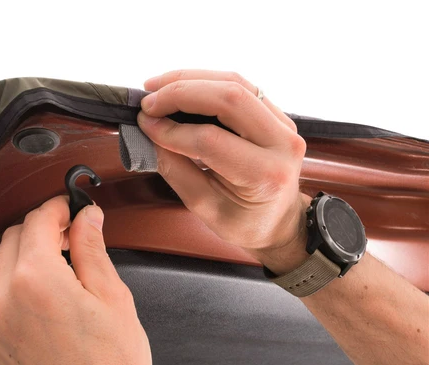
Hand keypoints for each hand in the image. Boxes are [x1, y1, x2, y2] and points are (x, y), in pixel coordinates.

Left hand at [0, 196, 151, 364]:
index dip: (59, 207)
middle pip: (14, 236)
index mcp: (36, 280)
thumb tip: (87, 218)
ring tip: (66, 263)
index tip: (73, 208)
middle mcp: (6, 298)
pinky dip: (22, 281)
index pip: (37, 220)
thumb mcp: (112, 297)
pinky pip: (2, 294)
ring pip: (4, 264)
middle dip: (42, 227)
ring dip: (30, 253)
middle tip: (72, 233)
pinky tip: (52, 292)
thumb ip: (93, 249)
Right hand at [137, 70, 309, 272]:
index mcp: (265, 175)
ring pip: (235, 83)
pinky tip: (179, 87)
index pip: (211, 140)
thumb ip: (175, 168)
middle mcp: (281, 143)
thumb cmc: (243, 221)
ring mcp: (283, 123)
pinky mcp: (275, 113)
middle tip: (147, 101)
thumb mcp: (204, 207)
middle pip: (230, 97)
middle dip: (181, 92)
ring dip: (191, 79)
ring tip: (156, 86)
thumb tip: (150, 132)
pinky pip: (240, 86)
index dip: (172, 130)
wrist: (278, 221)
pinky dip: (205, 82)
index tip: (145, 125)